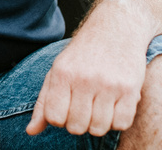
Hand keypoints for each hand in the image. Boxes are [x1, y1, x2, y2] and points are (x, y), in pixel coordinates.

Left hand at [27, 10, 147, 136]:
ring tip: (99, 105)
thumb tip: (31, 132)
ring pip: (99, 128)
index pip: (54, 117)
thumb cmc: (82, 55)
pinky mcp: (130, 89)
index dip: (59, 119)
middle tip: (84, 107)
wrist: (116, 29)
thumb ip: (44, 102)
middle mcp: (84, 79)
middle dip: (78, 122)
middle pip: (76, 126)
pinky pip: (122, 124)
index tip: (65, 108)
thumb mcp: (57, 71)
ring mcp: (108, 85)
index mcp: (62, 74)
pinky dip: (118, 120)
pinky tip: (115, 105)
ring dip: (99, 123)